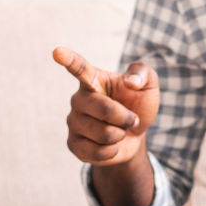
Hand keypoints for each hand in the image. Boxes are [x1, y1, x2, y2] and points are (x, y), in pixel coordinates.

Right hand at [53, 46, 158, 166]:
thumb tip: (131, 83)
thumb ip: (143, 74)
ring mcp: (74, 122)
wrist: (134, 134)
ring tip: (119, 130)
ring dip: (120, 134)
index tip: (57, 52)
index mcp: (93, 80)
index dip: (69, 60)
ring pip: (103, 133)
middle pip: (104, 109)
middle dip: (126, 117)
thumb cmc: (137, 104)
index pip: (80, 68)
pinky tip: (112, 146)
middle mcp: (79, 100)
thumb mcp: (148, 85)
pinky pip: (95, 152)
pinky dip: (112, 152)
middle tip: (131, 119)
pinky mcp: (74, 144)